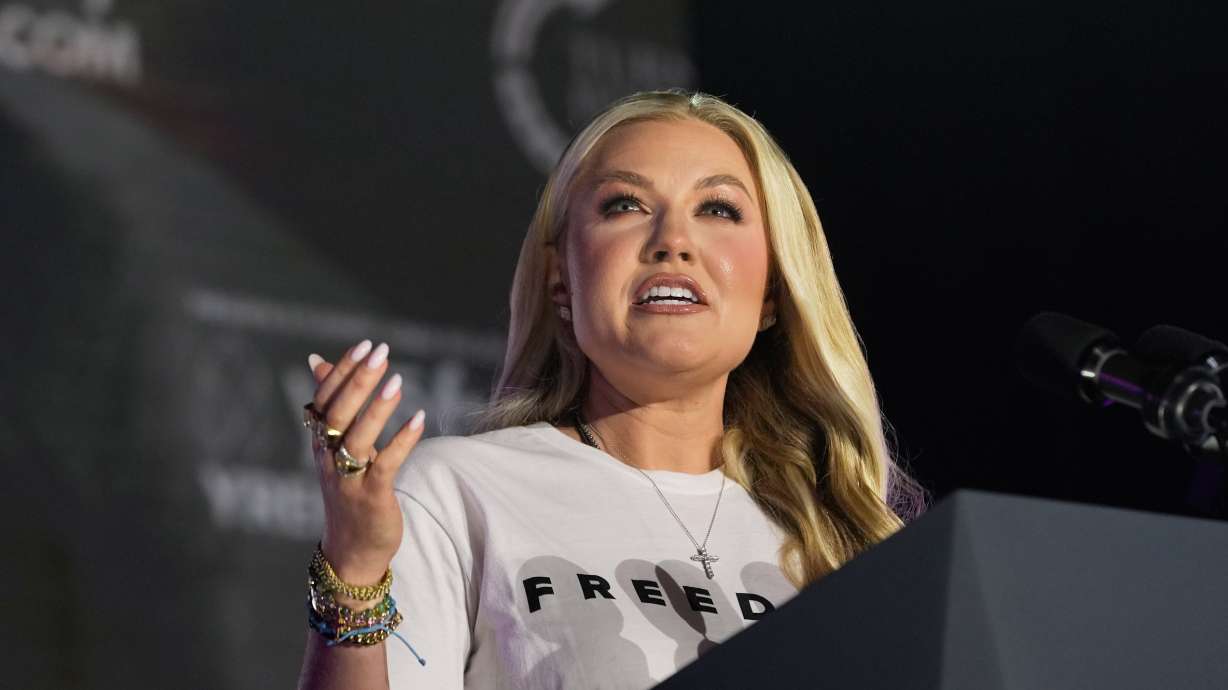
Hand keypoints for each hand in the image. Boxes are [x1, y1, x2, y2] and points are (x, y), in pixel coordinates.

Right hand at [307, 339, 425, 587]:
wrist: (352, 551)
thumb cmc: (349, 491)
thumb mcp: (336, 447)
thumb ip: (332, 405)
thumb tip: (317, 360)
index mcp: (320, 444)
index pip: (324, 400)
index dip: (342, 372)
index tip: (365, 345)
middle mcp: (328, 459)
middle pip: (337, 415)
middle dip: (358, 381)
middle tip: (380, 351)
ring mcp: (348, 480)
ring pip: (357, 439)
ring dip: (377, 408)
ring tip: (397, 380)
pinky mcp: (371, 498)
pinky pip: (384, 466)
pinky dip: (401, 442)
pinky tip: (419, 419)